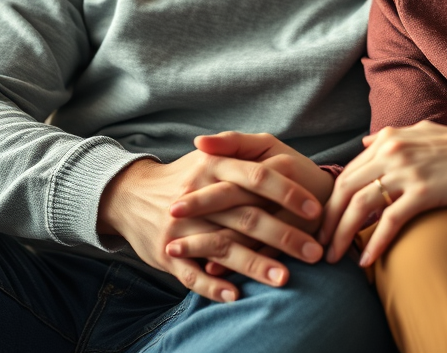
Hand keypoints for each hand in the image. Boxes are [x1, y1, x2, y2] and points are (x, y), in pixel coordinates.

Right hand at [97, 134, 325, 301]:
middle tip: (314, 253)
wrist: (131, 194)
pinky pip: (191, 273)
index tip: (315, 210)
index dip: (287, 193)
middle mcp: (197, 196)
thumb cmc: (185, 176)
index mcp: (213, 166)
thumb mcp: (210, 155)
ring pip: (222, 246)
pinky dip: (212, 285)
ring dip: (254, 264)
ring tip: (284, 278)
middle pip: (246, 216)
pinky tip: (236, 295)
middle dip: (283, 236)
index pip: (257, 177)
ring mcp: (181, 227)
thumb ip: (242, 152)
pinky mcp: (167, 254)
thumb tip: (282, 161)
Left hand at [318, 121, 446, 266]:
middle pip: (345, 189)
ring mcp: (407, 172)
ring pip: (361, 205)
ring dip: (343, 235)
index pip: (347, 173)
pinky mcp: (424, 192)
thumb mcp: (419, 131)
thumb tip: (364, 143)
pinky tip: (367, 261)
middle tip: (320, 245)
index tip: (323, 223)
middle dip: (328, 220)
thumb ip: (388, 137)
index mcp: (387, 139)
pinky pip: (390, 220)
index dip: (330, 201)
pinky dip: (375, 243)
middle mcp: (391, 152)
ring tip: (335, 257)